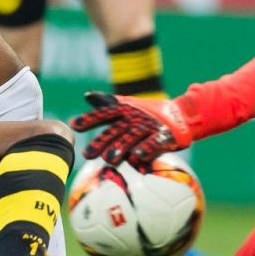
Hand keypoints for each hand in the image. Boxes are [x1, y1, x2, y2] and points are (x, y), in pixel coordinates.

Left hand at [69, 91, 194, 169]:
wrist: (180, 115)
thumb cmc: (148, 113)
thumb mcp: (128, 107)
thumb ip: (107, 105)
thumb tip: (87, 96)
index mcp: (125, 110)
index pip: (105, 113)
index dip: (90, 119)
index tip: (74, 125)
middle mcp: (136, 116)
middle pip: (116, 128)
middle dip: (102, 140)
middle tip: (88, 154)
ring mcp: (150, 125)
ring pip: (133, 136)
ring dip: (121, 146)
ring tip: (109, 159)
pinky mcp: (165, 135)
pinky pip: (155, 142)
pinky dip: (147, 148)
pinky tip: (138, 157)